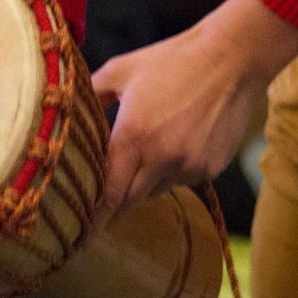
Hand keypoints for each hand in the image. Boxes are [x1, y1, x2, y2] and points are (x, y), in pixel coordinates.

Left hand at [92, 0, 297, 218]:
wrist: (232, 58)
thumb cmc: (172, 60)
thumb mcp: (120, 71)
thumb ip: (90, 95)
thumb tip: (65, 114)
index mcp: (133, 136)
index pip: (108, 194)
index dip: (92, 219)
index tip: (77, 238)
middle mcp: (162, 158)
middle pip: (128, 202)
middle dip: (110, 209)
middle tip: (93, 216)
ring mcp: (189, 167)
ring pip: (153, 191)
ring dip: (140, 184)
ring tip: (143, 153)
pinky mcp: (210, 169)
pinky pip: (180, 181)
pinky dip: (168, 172)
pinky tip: (173, 143)